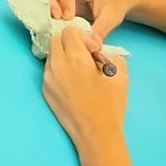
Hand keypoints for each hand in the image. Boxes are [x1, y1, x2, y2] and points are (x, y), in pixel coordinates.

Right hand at [34, 0, 134, 43]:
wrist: (115, 0)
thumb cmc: (113, 6)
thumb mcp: (111, 18)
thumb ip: (100, 31)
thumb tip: (91, 46)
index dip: (65, 0)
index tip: (68, 17)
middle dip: (48, 0)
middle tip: (55, 18)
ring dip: (41, 2)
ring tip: (48, 19)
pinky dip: (39, 6)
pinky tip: (45, 19)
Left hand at [43, 26, 128, 145]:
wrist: (96, 134)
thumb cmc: (111, 105)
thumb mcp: (120, 74)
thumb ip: (110, 54)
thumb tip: (98, 52)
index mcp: (75, 58)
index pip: (69, 31)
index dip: (83, 37)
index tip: (94, 50)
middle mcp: (57, 65)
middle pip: (56, 39)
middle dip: (70, 42)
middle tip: (85, 56)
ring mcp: (47, 78)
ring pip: (51, 54)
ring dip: (63, 55)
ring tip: (80, 71)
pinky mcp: (44, 90)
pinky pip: (49, 70)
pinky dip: (59, 69)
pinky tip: (73, 83)